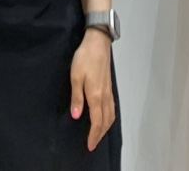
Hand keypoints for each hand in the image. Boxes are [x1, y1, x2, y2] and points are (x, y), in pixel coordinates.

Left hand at [70, 28, 115, 151]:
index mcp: (96, 96)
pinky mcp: (109, 86)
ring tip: (98, 134)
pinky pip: (112, 108)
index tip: (89, 145)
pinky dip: (109, 118)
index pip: (97, 122)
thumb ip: (77, 97)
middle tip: (93, 143)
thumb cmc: (84, 58)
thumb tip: (77, 116)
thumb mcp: (75, 76)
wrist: (98, 43)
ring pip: (111, 115)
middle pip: (106, 121)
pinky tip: (104, 116)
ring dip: (106, 127)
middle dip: (100, 134)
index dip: (93, 135)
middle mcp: (105, 96)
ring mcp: (109, 91)